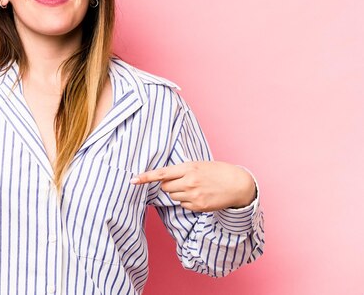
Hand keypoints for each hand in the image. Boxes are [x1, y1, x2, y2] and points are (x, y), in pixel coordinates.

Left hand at [130, 161, 255, 211]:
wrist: (238, 184)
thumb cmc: (217, 171)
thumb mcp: (199, 164)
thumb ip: (182, 170)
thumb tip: (165, 178)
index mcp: (188, 168)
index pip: (161, 173)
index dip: (145, 177)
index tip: (133, 180)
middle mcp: (189, 182)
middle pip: (165, 187)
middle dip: (169, 185)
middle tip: (182, 181)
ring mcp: (193, 195)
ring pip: (173, 197)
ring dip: (178, 193)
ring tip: (194, 188)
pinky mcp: (198, 206)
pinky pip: (183, 205)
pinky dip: (187, 201)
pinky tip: (199, 196)